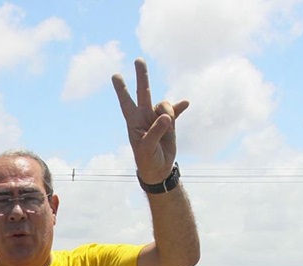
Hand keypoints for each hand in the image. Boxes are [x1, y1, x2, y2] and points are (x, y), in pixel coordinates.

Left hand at [112, 59, 187, 184]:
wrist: (158, 169)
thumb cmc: (147, 159)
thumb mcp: (147, 147)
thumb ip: (156, 130)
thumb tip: (166, 115)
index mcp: (134, 120)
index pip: (126, 101)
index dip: (121, 88)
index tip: (116, 75)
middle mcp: (145, 116)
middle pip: (143, 91)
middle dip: (141, 75)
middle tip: (138, 59)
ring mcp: (157, 118)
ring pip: (164, 105)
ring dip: (168, 112)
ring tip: (169, 126)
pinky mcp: (170, 123)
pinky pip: (175, 112)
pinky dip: (180, 107)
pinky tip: (186, 103)